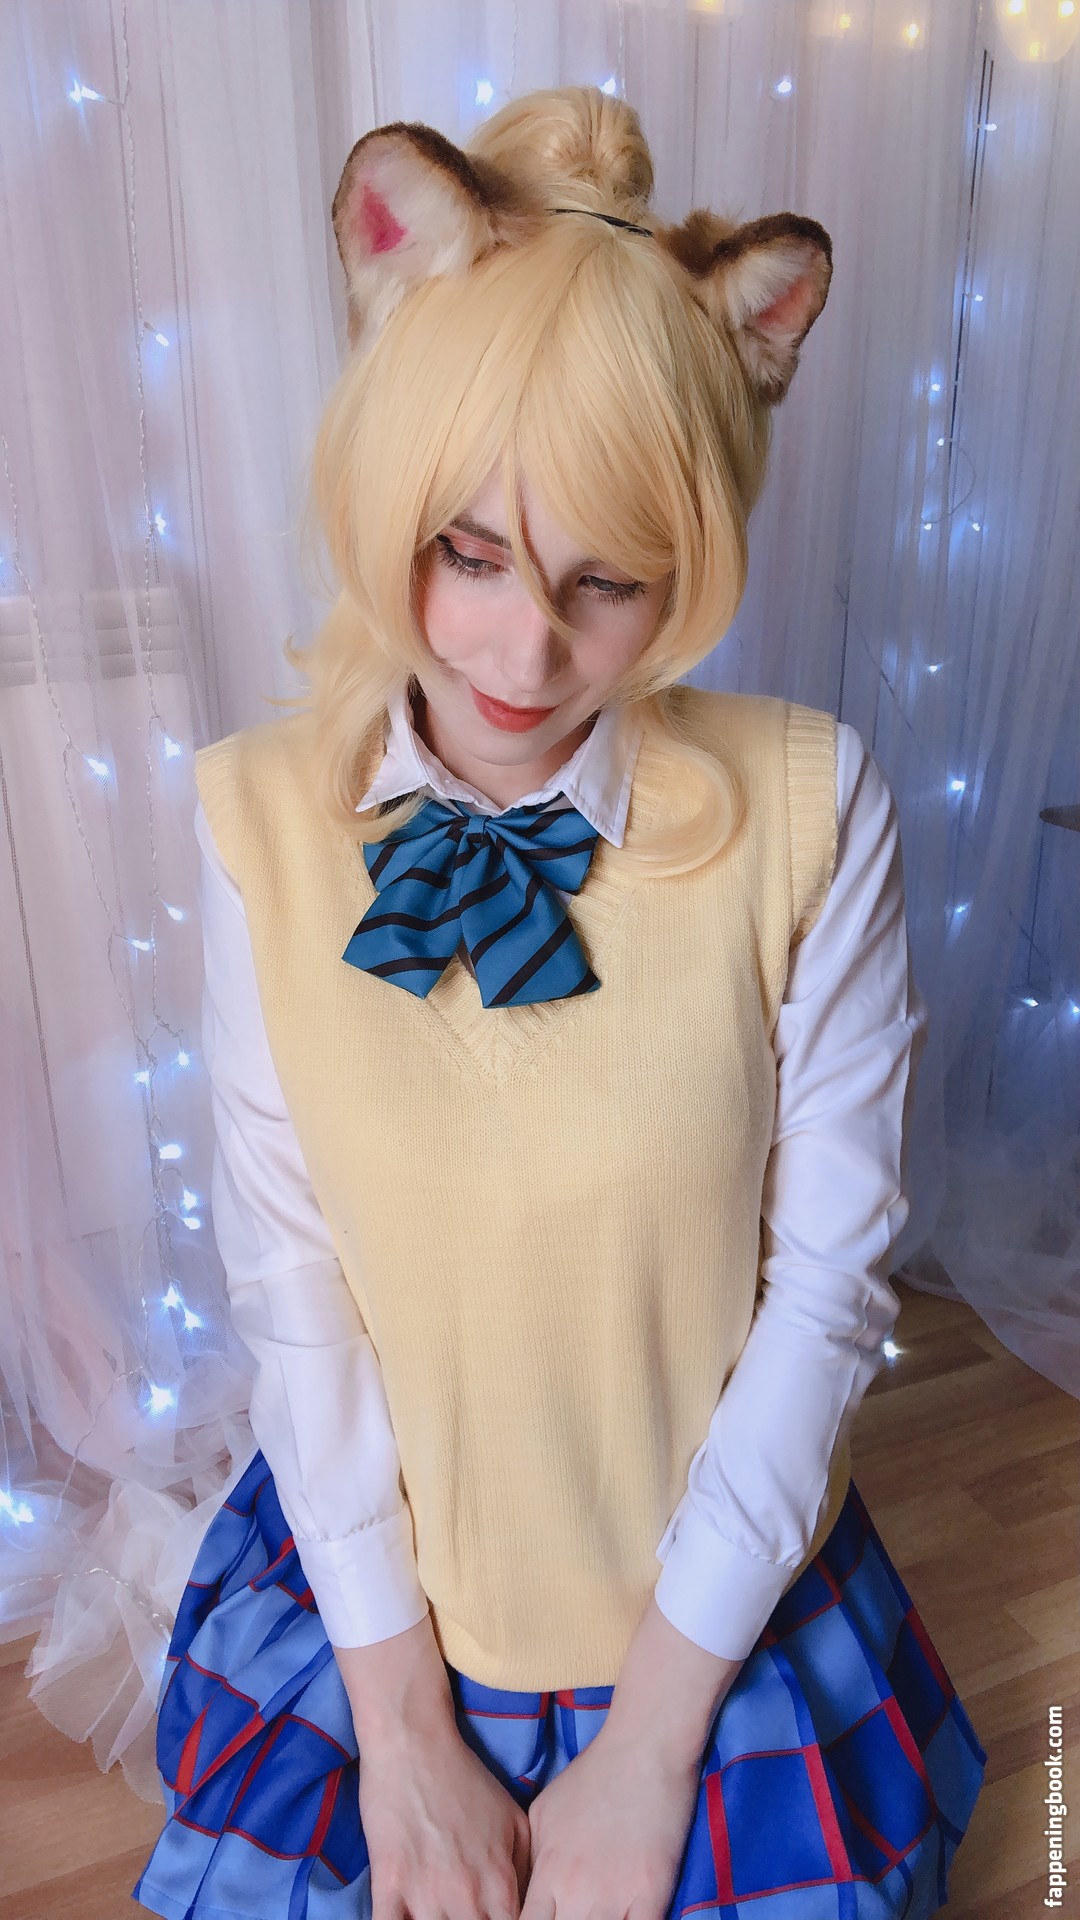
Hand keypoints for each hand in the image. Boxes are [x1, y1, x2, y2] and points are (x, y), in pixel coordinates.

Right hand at [358, 1712, 531, 1919]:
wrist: (414, 1743)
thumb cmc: (464, 1778)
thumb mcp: (514, 1819)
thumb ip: (524, 1869)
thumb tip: (529, 1905)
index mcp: (500, 1882)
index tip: (493, 1919)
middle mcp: (468, 1896)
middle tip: (460, 1914)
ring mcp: (427, 1893)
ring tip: (436, 1914)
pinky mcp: (389, 1884)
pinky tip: (403, 1916)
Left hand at [519, 1718, 698, 1919]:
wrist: (644, 1749)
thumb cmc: (592, 1776)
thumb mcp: (543, 1812)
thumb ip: (532, 1858)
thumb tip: (525, 1889)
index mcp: (548, 1871)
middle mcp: (576, 1892)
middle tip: (570, 1916)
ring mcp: (615, 1897)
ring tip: (596, 1916)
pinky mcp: (652, 1895)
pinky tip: (625, 1919)